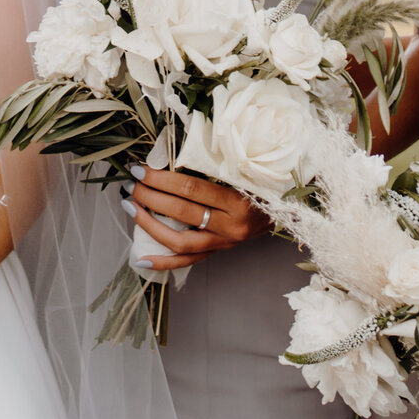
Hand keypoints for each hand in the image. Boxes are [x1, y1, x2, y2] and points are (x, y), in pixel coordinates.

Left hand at [128, 166, 268, 265]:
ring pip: (180, 241)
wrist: (287, 210)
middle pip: (182, 212)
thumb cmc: (262, 185)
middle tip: (131, 184)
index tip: (141, 169)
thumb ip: (213, 168)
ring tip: (131, 208)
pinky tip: (141, 258)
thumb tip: (170, 157)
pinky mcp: (219, 252)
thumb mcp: (243, 173)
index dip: (162, 179)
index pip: (191, 190)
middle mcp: (230, 226)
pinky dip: (163, 261)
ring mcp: (224, 243)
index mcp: (238, 201)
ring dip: (150, 224)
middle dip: (150, 197)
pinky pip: (187, 261)